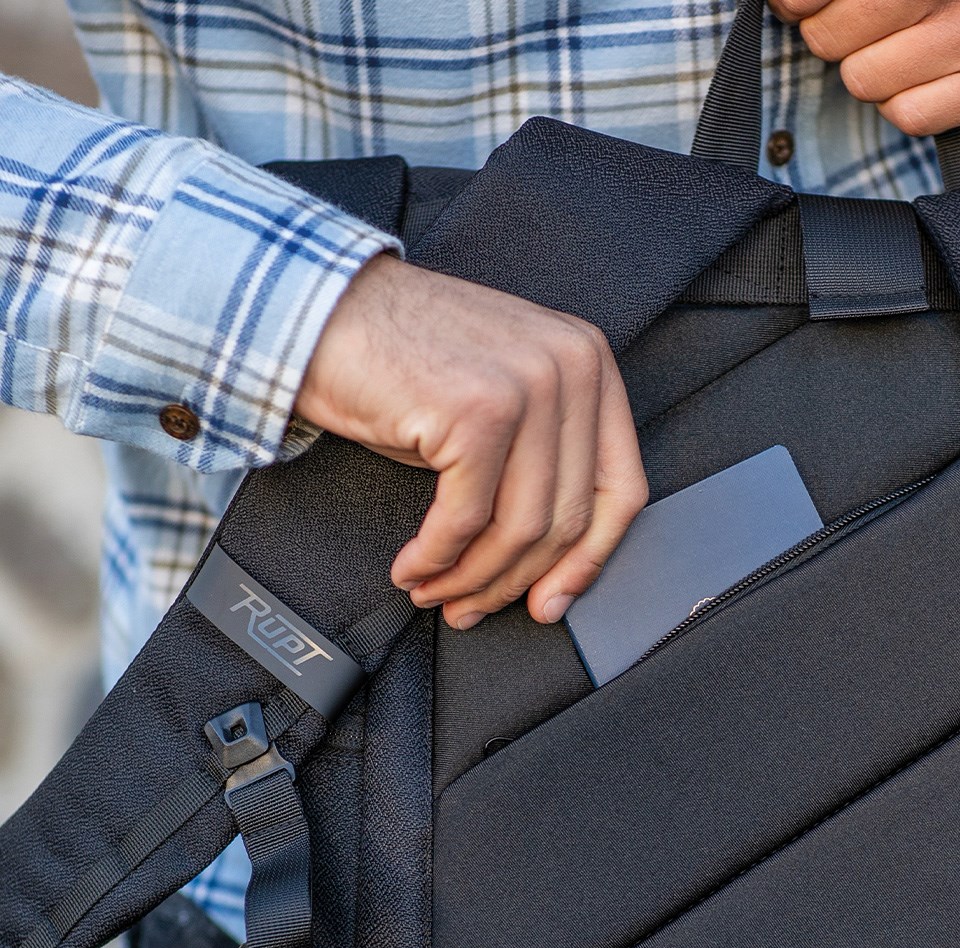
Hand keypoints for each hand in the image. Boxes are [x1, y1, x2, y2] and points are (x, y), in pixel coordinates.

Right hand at [295, 254, 647, 630]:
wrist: (323, 312)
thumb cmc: (402, 364)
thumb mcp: (495, 409)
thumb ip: (535, 471)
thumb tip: (545, 571)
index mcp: (590, 364)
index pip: (620, 489)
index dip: (586, 562)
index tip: (549, 602)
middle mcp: (572, 368)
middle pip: (568, 518)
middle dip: (515, 581)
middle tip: (470, 609)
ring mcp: (528, 386)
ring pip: (520, 528)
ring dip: (471, 578)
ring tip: (434, 592)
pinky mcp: (476, 411)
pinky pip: (465, 521)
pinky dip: (436, 559)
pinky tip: (411, 568)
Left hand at [769, 0, 959, 134]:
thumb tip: (787, 2)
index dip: (797, 1)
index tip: (796, 4)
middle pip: (830, 35)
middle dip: (834, 34)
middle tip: (865, 24)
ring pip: (863, 79)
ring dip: (875, 70)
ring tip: (914, 43)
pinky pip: (906, 114)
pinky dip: (910, 102)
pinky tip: (936, 75)